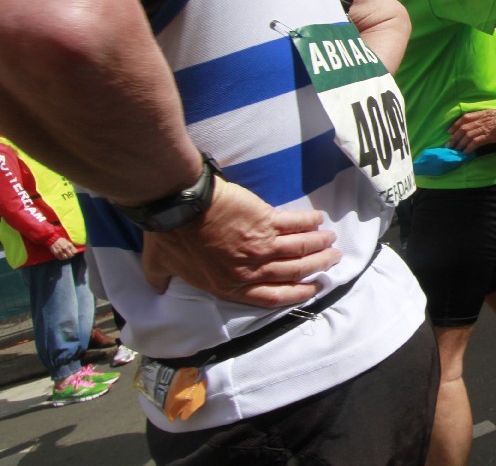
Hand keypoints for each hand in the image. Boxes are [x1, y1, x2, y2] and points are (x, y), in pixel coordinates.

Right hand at [48, 237, 76, 260]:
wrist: (53, 240)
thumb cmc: (61, 240)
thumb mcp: (68, 242)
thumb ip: (71, 246)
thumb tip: (75, 251)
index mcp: (69, 245)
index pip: (74, 252)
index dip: (74, 253)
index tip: (73, 253)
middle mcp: (65, 248)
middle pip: (71, 255)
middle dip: (70, 255)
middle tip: (69, 255)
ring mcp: (61, 251)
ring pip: (66, 257)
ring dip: (66, 257)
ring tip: (65, 256)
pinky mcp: (56, 253)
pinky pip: (61, 258)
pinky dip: (62, 258)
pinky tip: (62, 256)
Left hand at [142, 178, 340, 308]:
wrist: (179, 207)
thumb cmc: (167, 236)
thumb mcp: (160, 266)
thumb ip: (163, 279)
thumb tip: (157, 287)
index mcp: (230, 285)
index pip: (272, 296)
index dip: (296, 294)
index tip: (312, 289)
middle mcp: (251, 270)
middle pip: (294, 272)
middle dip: (318, 268)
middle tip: (332, 260)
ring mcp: (262, 246)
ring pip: (301, 249)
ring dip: (320, 245)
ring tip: (331, 241)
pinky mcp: (267, 221)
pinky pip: (296, 224)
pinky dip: (310, 222)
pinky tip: (318, 219)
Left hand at [448, 108, 495, 152]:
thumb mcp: (494, 113)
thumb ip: (485, 117)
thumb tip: (478, 125)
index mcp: (482, 114)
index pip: (464, 118)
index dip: (455, 124)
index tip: (449, 131)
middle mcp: (481, 120)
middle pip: (463, 128)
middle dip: (454, 137)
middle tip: (448, 145)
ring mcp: (485, 128)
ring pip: (467, 136)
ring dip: (459, 144)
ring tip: (454, 151)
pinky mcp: (490, 136)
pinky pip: (475, 142)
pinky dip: (469, 147)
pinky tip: (465, 152)